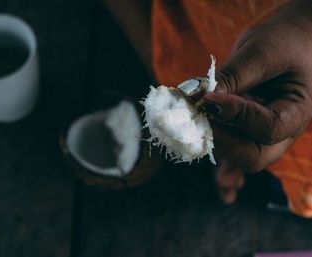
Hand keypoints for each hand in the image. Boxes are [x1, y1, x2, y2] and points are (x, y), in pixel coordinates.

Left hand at [198, 0, 311, 202]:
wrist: (292, 41)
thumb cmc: (286, 42)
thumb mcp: (263, 52)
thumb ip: (234, 76)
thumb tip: (199, 99)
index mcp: (296, 111)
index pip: (266, 126)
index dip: (236, 116)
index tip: (208, 98)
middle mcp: (280, 130)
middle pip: (253, 155)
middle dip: (220, 142)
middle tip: (194, 123)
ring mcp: (262, 134)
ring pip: (239, 157)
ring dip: (213, 151)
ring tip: (187, 141)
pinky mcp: (245, 131)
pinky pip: (236, 157)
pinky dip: (227, 172)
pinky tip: (224, 189)